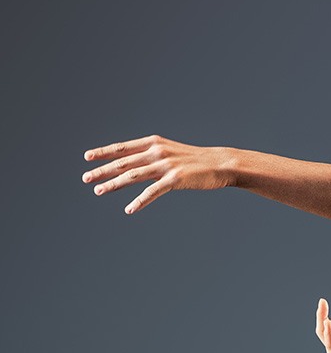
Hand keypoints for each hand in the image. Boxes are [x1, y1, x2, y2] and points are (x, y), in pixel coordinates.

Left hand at [83, 135, 235, 213]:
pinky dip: (139, 201)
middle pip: (123, 162)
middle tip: (86, 178)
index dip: (104, 152)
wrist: (221, 163)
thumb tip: (138, 164)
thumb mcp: (173, 153)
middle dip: (102, 170)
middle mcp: (156, 151)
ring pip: (132, 175)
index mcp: (154, 143)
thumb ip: (155, 157)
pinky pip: (152, 192)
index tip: (87, 157)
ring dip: (113, 184)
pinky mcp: (175, 179)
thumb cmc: (197, 161)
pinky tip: (129, 209)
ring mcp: (165, 165)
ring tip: (98, 191)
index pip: (123, 148)